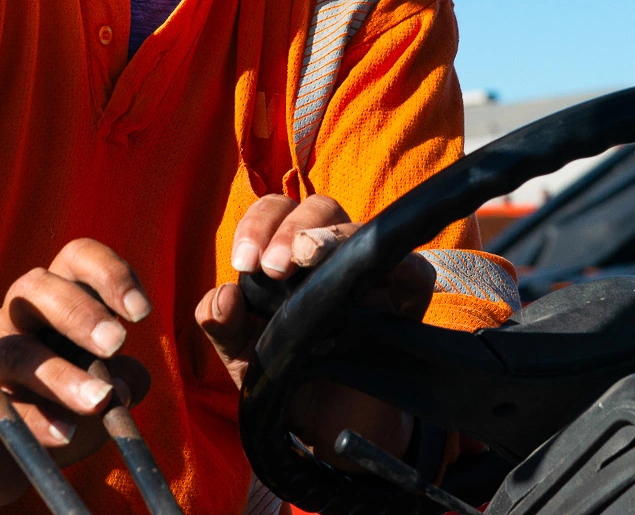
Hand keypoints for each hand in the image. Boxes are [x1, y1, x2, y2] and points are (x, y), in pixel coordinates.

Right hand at [0, 239, 153, 513]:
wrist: (1, 458)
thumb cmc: (61, 406)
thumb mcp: (103, 389)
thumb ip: (124, 380)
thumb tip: (126, 384)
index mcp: (58, 298)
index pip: (77, 259)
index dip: (109, 274)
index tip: (141, 313)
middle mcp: (17, 317)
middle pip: (36, 288)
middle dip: (79, 312)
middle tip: (116, 344)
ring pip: (15, 351)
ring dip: (60, 375)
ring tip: (99, 400)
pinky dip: (34, 421)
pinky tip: (64, 434)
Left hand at [194, 195, 434, 460]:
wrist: (323, 428)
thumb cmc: (283, 374)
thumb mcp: (240, 353)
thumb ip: (221, 324)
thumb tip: (222, 296)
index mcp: (286, 252)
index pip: (275, 211)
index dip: (258, 225)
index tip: (244, 262)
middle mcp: (330, 252)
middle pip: (319, 207)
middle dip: (293, 229)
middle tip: (274, 267)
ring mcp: (371, 272)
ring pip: (362, 231)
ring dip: (333, 238)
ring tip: (308, 260)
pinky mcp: (408, 298)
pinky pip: (414, 270)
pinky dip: (398, 267)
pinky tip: (373, 283)